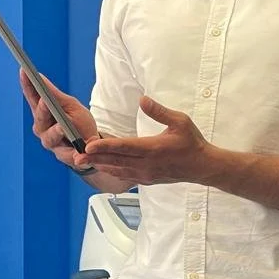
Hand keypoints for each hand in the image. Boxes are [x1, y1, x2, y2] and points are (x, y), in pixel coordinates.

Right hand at [20, 69, 98, 169]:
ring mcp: (52, 144)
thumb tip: (39, 76)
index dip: (27, 85)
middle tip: (44, 101)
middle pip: (39, 118)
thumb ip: (55, 94)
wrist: (93, 147)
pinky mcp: (64, 158)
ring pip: (50, 138)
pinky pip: (68, 155)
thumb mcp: (70, 105)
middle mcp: (43, 129)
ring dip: (55, 132)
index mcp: (43, 113)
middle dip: (42, 110)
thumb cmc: (79, 123)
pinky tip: (78, 153)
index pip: (32, 97)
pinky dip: (73, 154)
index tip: (24, 71)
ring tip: (62, 127)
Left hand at [80, 96, 216, 185]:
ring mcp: (146, 174)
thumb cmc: (192, 143)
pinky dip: (111, 172)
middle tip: (75, 155)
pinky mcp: (147, 179)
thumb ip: (159, 111)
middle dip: (94, 158)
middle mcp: (146, 164)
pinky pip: (125, 176)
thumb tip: (142, 99)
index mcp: (152, 148)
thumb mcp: (180, 121)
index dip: (104, 146)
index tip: (88, 145)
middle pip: (115, 160)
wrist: (202, 166)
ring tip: (83, 162)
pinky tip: (102, 168)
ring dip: (100, 165)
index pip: (123, 147)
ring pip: (117, 170)